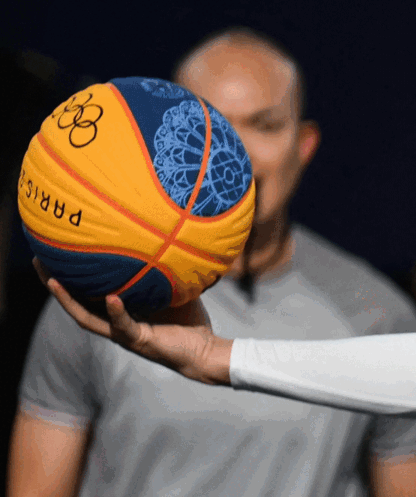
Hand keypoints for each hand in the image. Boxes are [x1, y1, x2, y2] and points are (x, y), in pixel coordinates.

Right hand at [35, 259, 233, 384]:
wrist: (205, 350)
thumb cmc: (188, 319)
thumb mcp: (172, 288)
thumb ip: (162, 270)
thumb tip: (163, 237)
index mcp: (119, 311)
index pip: (87, 293)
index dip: (69, 276)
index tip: (55, 253)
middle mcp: (114, 323)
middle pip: (75, 304)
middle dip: (55, 285)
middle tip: (39, 263)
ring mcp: (123, 334)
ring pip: (87, 318)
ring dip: (69, 300)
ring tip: (55, 281)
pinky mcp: (138, 340)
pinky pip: (123, 326)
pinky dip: (117, 312)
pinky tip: (111, 298)